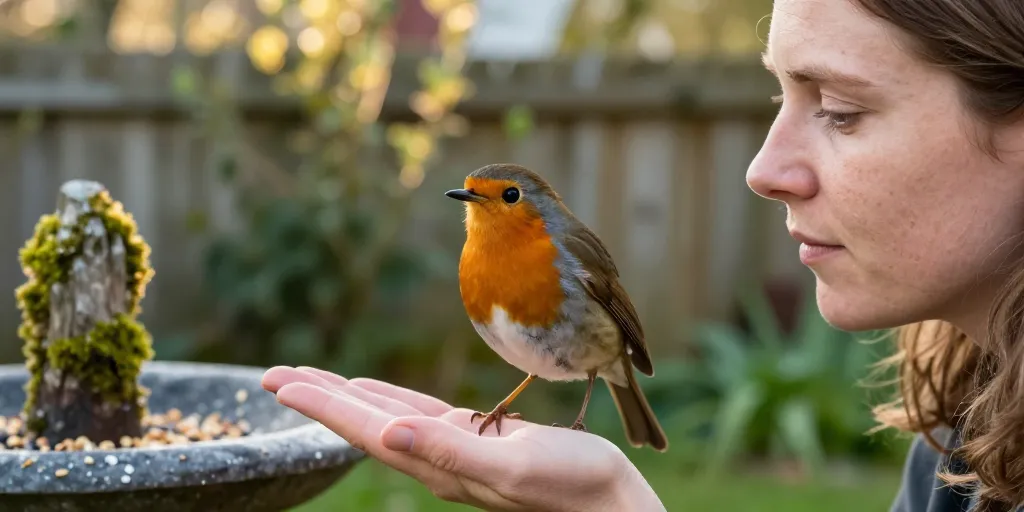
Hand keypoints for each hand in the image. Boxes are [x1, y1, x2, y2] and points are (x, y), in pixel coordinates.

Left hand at [261, 366, 663, 511]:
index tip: (278, 384)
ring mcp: (453, 451)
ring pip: (385, 417)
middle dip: (318, 397)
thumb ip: (452, 452)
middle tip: (273, 375)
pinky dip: (391, 400)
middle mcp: (435, 460)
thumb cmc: (570, 485)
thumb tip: (388, 434)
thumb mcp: (511, 465)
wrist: (608, 503)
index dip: (321, 405)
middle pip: (362, 423)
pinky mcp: (476, 440)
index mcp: (438, 465)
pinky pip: (420, 416)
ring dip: (347, 396)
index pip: (364, 431)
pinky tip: (376, 393)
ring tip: (312, 379)